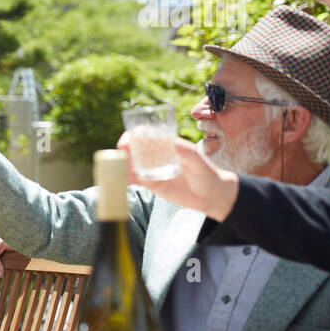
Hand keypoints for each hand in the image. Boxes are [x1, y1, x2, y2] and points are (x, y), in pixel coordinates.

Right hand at [116, 131, 240, 220]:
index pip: (144, 135)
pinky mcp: (151, 184)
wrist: (211, 195)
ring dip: (121, 166)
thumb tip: (168, 141)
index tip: (126, 142)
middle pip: (133, 149)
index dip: (132, 136)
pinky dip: (125, 180)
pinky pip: (134, 180)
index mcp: (165, 144)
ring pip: (130, 165)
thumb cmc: (206, 173)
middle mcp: (156, 155)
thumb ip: (183, 150)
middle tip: (119, 158)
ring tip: (118, 171)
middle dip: (122, 151)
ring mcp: (152, 169)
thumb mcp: (197, 159)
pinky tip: (122, 181)